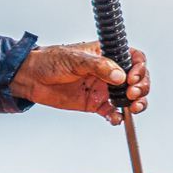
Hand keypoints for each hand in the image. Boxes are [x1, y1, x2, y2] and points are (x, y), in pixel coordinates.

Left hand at [9, 41, 149, 124]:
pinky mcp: (94, 104)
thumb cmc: (50, 60)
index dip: (139, 68)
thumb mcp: (74, 59)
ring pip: (128, 97)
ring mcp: (102, 88)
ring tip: (132, 108)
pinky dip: (117, 117)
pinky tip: (115, 118)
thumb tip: (119, 76)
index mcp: (106, 55)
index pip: (133, 58)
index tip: (132, 78)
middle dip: (141, 87)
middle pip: (137, 79)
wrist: (31, 78)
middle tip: (132, 94)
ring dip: (136, 103)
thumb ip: (98, 66)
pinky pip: (112, 112)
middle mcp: (108, 72)